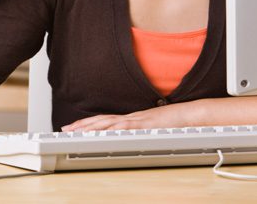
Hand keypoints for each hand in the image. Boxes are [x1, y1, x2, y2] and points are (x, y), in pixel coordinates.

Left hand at [62, 103, 194, 131]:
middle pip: (101, 120)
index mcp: (132, 120)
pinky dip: (111, 130)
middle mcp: (131, 118)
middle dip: (82, 125)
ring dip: (90, 127)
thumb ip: (141, 133)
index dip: (88, 123)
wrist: (191, 115)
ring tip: (75, 131)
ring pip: (108, 122)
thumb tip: (130, 141)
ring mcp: (137, 120)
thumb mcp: (153, 130)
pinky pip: (125, 128)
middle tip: (65, 129)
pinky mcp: (145, 125)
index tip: (74, 127)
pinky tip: (101, 133)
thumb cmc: (176, 124)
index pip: (105, 121)